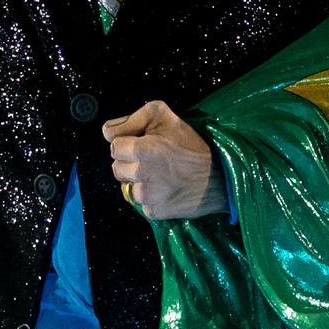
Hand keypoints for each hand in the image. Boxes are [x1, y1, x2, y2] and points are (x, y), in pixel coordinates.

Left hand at [102, 100, 227, 219]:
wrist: (220, 178)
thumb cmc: (192, 145)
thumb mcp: (166, 116)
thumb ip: (134, 117)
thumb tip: (108, 130)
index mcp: (142, 150)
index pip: (114, 146)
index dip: (126, 143)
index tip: (141, 143)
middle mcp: (141, 174)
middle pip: (116, 168)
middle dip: (129, 162)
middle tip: (151, 159)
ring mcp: (147, 196)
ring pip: (127, 187)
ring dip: (138, 181)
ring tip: (159, 175)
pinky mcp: (154, 212)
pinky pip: (141, 204)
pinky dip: (149, 198)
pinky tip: (165, 189)